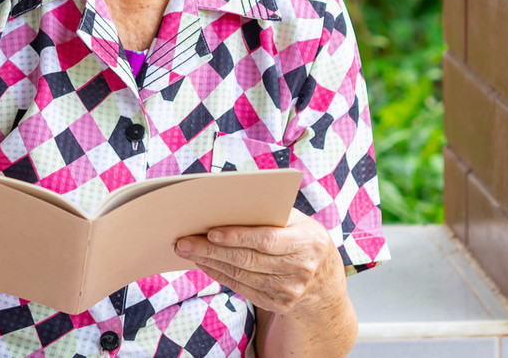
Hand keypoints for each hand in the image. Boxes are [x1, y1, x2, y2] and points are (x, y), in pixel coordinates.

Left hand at [175, 208, 346, 316]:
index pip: (267, 240)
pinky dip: (220, 275)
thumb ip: (269, 212)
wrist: (324, 278)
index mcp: (308, 242)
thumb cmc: (301, 237)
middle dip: (211, 250)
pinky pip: (243, 289)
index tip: (210, 232)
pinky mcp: (279, 304)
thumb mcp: (296, 221)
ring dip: (210, 263)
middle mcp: (301, 269)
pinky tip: (204, 263)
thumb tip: (225, 203)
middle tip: (183, 241)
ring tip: (187, 250)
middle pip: (248, 260)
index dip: (238, 237)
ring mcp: (291, 291)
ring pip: (242, 276)